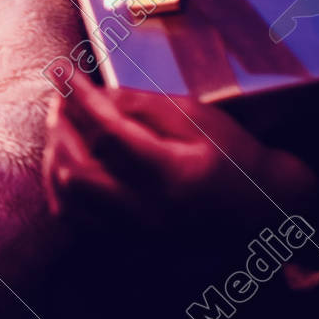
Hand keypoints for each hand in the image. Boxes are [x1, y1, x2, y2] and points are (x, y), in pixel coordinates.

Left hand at [43, 78, 316, 231]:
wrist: (262, 212)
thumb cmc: (233, 156)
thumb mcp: (197, 118)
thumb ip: (142, 106)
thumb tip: (94, 95)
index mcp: (172, 174)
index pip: (107, 131)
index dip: (78, 97)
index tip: (59, 71)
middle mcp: (149, 212)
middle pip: (77, 167)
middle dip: (60, 126)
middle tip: (61, 99)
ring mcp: (135, 236)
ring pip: (67, 197)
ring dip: (55, 155)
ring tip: (61, 126)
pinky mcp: (127, 247)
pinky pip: (74, 220)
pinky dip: (61, 187)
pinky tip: (65, 161)